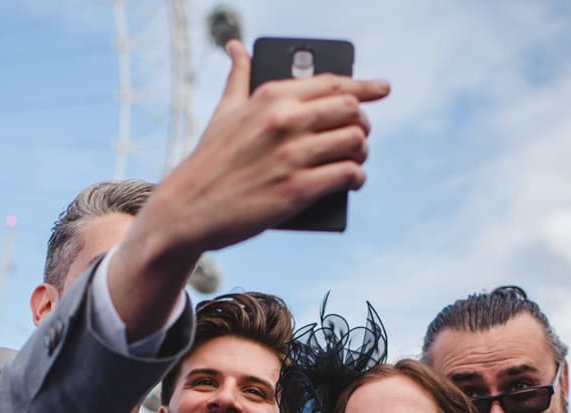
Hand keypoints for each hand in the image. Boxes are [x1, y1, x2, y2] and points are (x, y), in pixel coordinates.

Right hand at [110, 40, 389, 332]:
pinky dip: (357, 178)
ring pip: (355, 141)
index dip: (364, 85)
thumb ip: (238, 77)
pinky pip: (348, 174)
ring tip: (355, 159)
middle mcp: (285, 120)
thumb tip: (237, 46)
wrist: (188, 209)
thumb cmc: (209, 160)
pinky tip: (353, 181)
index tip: (382, 88)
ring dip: (362, 152)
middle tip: (359, 135)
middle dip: (362, 123)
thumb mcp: (224, 111)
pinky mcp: (298, 189)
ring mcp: (293, 155)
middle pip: (351, 110)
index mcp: (272, 96)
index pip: (332, 83)